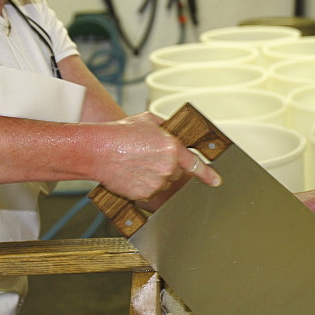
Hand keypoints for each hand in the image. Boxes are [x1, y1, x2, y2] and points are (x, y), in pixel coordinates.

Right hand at [94, 112, 220, 202]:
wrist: (98, 150)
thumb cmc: (119, 134)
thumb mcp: (147, 120)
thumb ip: (165, 128)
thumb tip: (172, 132)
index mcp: (172, 147)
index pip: (195, 164)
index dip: (208, 174)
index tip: (216, 180)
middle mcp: (167, 166)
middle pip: (175, 172)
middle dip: (165, 166)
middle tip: (146, 157)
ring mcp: (156, 182)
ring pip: (162, 183)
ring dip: (153, 176)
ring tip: (135, 164)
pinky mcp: (144, 194)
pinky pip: (149, 192)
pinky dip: (142, 185)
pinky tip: (131, 174)